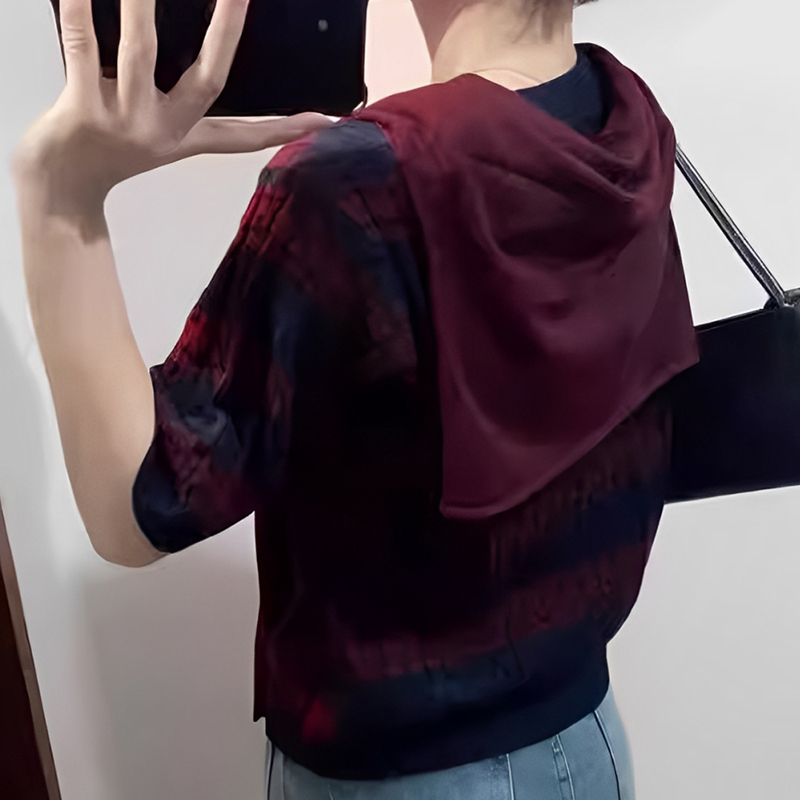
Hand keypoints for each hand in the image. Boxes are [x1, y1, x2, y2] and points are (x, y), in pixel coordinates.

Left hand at [12, 0, 336, 210]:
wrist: (60, 186)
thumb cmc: (109, 152)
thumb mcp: (158, 136)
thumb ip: (183, 107)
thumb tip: (207, 62)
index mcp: (186, 137)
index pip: (245, 134)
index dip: (284, 128)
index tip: (324, 120)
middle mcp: (164, 131)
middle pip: (207, 81)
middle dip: (225, 33)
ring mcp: (124, 120)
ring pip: (141, 53)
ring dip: (144, 5)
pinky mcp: (81, 109)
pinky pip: (83, 48)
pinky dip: (80, 12)